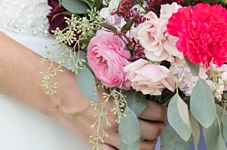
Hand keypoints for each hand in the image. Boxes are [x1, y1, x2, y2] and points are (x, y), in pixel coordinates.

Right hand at [47, 69, 166, 148]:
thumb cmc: (83, 84)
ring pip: (139, 148)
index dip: (164, 113)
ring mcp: (108, 136)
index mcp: (124, 105)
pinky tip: (132, 146)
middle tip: (160, 123)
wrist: (60, 95)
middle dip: (159, 128)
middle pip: (151, 132)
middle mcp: (119, 123)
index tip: (166, 112)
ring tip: (150, 137)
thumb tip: (147, 101)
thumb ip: (129, 95)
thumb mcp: (111, 84)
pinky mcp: (97, 144)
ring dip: (149, 143)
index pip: (156, 113)